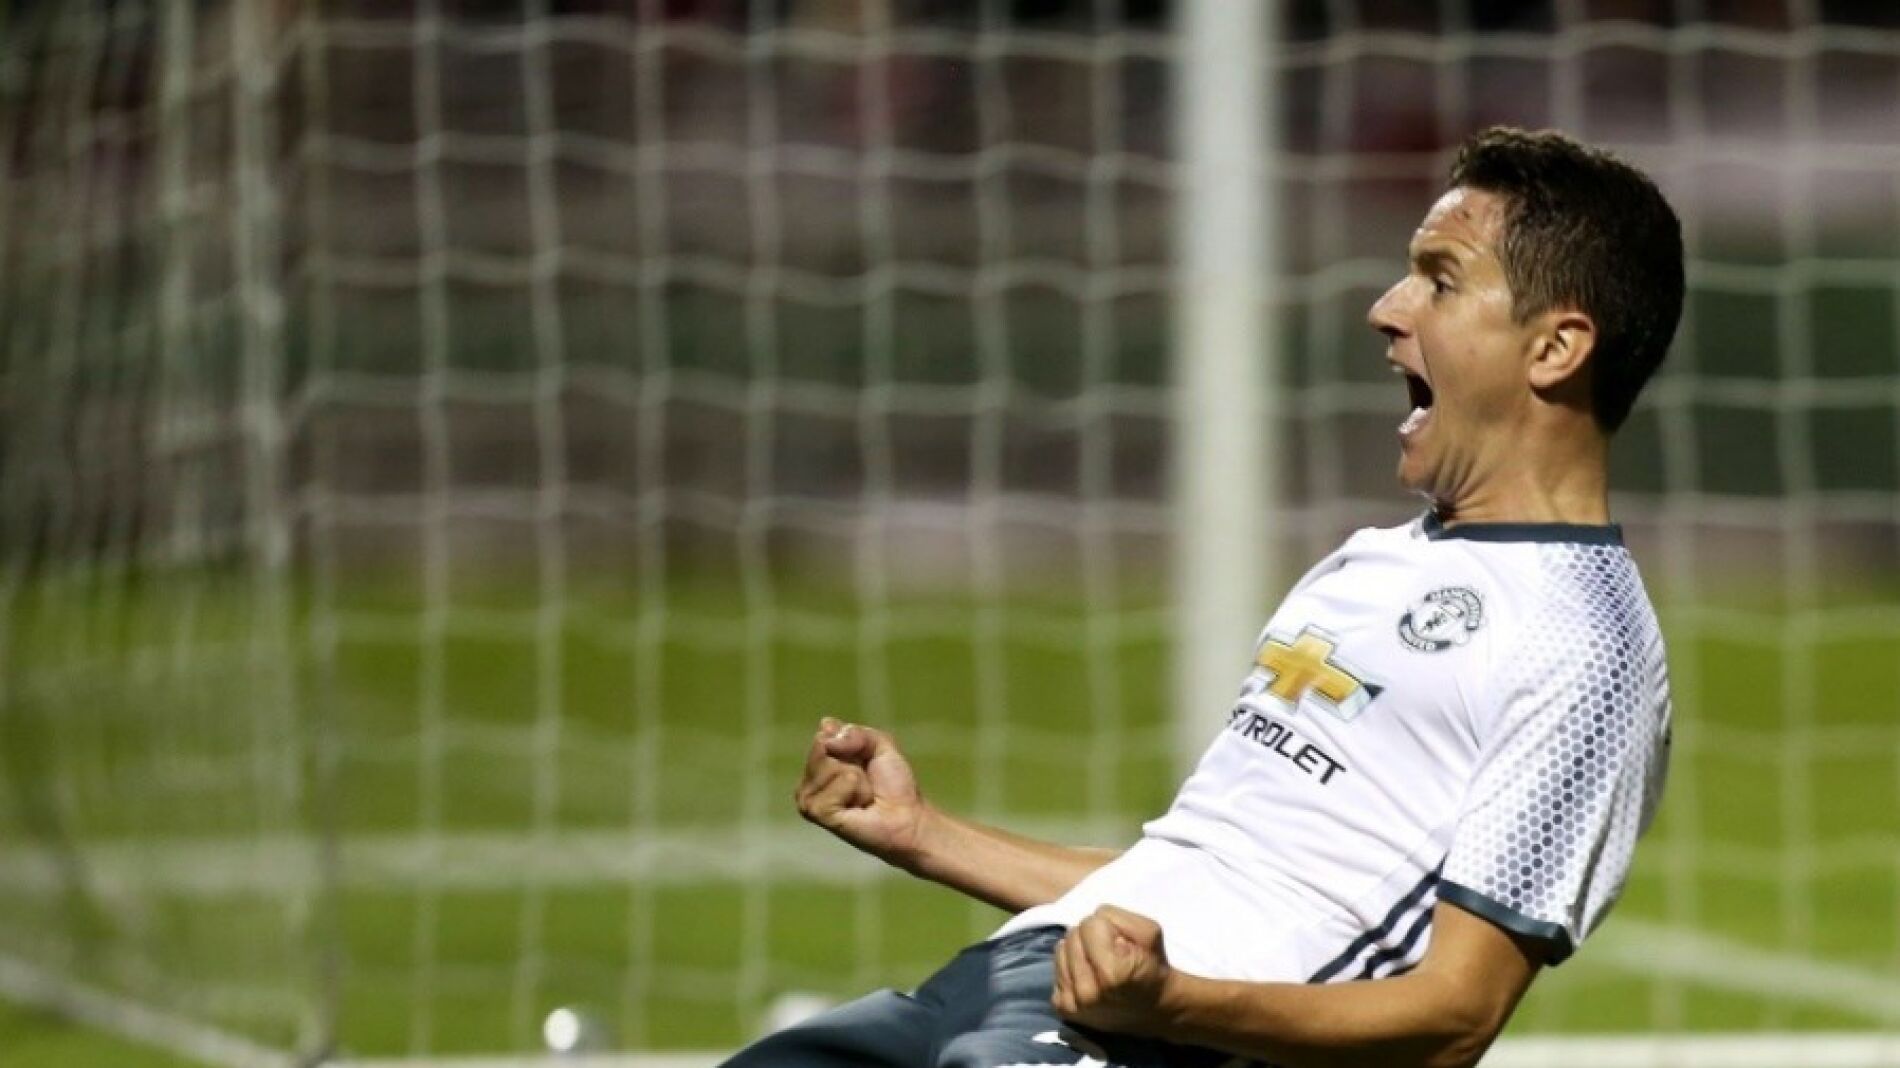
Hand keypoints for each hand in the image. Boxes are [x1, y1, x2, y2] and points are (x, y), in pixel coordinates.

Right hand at [793, 717, 930, 867]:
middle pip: (823, 747)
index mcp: (818, 763)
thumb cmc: (894, 784)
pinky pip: (836, 785)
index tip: (866, 761)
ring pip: (829, 765)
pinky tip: (859, 806)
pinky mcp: (817, 813)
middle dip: (855, 760)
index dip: (853, 744)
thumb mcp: (879, 745)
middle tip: (866, 781)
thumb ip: (854, 733)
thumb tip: (824, 733)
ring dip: (857, 778)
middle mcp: (808, 780)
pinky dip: (855, 791)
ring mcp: (808, 798)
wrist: (907, 816)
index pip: (824, 735)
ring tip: (863, 795)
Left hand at [1051, 906, 1174, 1036]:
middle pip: (1072, 936)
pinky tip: (1088, 978)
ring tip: (1099, 965)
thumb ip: (1117, 917)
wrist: (1154, 1008)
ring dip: (1078, 952)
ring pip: (1060, 951)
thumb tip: (1090, 920)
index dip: (1109, 929)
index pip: (1089, 924)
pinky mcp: (1063, 1009)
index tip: (1122, 945)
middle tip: (1111, 955)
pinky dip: (1070, 969)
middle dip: (1091, 939)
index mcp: (1111, 973)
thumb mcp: (1149, 932)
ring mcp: (1072, 1003)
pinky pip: (1056, 971)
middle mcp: (1087, 993)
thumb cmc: (1152, 966)